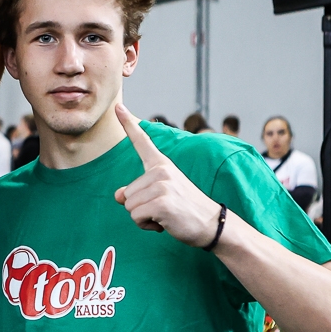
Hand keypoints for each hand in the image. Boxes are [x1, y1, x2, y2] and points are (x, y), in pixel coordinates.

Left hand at [113, 104, 222, 248]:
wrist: (212, 223)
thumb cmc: (184, 209)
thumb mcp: (160, 194)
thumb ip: (138, 191)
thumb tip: (118, 196)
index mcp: (162, 165)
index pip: (142, 141)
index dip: (128, 124)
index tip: (118, 106)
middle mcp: (161, 170)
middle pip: (126, 193)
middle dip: (140, 207)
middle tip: (164, 209)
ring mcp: (162, 185)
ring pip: (129, 205)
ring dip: (143, 217)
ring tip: (165, 215)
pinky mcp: (161, 202)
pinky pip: (136, 216)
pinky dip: (145, 225)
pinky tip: (163, 223)